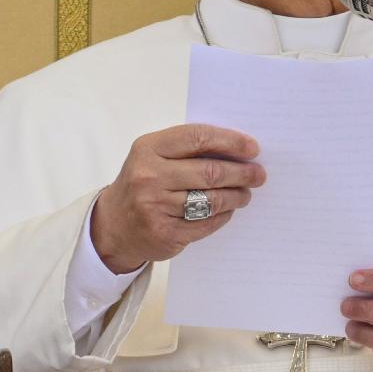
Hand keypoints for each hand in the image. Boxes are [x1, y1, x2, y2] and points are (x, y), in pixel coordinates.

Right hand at [90, 124, 264, 272]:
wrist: (113, 225)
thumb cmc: (143, 182)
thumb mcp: (154, 156)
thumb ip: (188, 149)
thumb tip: (237, 148)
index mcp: (148, 148)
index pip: (197, 138)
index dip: (230, 141)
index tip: (252, 148)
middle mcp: (149, 176)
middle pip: (210, 172)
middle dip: (241, 173)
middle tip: (258, 174)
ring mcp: (156, 207)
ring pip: (212, 200)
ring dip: (236, 196)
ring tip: (246, 193)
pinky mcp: (166, 233)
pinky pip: (207, 223)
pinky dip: (223, 216)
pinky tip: (228, 210)